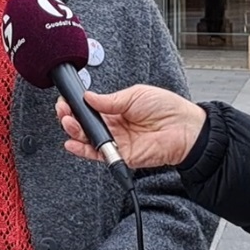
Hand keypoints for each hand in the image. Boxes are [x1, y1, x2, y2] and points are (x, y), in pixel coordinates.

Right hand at [56, 85, 206, 168]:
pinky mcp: (121, 155)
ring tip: (68, 123)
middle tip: (64, 111)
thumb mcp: (135, 95)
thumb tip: (88, 97)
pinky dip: (82, 150)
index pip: (89, 108)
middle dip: (70, 117)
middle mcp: (114, 126)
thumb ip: (109, 100)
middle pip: (85, 124)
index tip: (67, 101)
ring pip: (87, 139)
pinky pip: (97, 154)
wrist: (186, 129)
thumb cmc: (167, 108)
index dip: (76, 105)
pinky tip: (72, 144)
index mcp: (116, 109)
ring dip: (74, 131)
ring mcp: (116, 141)